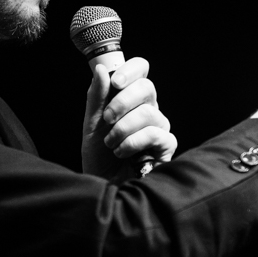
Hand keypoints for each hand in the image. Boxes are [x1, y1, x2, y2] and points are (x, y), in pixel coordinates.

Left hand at [81, 57, 177, 178]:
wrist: (102, 187)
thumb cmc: (99, 157)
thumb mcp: (91, 125)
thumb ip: (96, 98)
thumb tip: (101, 69)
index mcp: (131, 98)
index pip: (141, 70)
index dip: (130, 70)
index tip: (115, 81)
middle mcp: (149, 109)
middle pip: (147, 87)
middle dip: (122, 101)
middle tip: (107, 119)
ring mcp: (160, 127)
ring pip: (149, 112)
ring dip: (123, 128)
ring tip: (111, 143)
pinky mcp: (167, 146)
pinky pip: (155, 134)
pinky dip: (133, 142)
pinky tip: (122, 152)